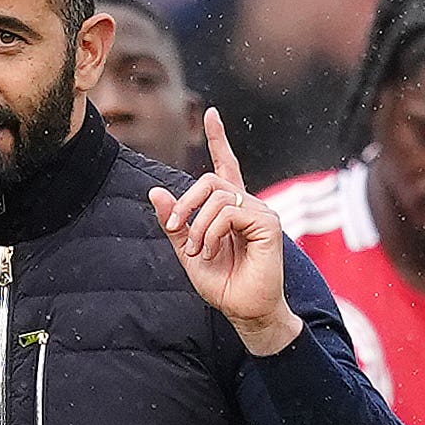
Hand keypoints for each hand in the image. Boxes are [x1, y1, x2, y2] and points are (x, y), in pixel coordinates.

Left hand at [150, 109, 298, 354]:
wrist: (244, 310)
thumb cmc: (222, 284)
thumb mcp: (187, 251)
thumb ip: (174, 223)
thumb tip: (155, 191)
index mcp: (231, 209)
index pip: (226, 166)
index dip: (219, 139)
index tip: (211, 114)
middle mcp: (248, 205)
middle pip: (210, 180)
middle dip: (185, 203)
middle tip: (174, 229)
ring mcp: (261, 212)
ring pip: (218, 196)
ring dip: (197, 226)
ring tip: (197, 251)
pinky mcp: (268, 224)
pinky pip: (230, 211)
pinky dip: (212, 231)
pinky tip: (210, 250)